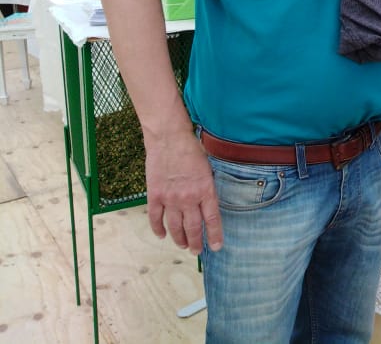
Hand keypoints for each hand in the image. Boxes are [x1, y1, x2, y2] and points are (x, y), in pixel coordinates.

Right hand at [144, 131, 222, 254]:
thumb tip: (207, 204)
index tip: (216, 247)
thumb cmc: (192, 150)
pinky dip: (158, 229)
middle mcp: (189, 198)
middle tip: (196, 251)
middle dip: (196, 242)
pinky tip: (162, 235)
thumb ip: (207, 188)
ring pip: (175, 226)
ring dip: (179, 239)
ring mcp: (171, 198)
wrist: (169, 139)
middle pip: (193, 227)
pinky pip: (156, 218)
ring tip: (182, 245)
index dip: (215, 235)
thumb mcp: (208, 169)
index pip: (212, 219)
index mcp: (206, 190)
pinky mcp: (155, 195)